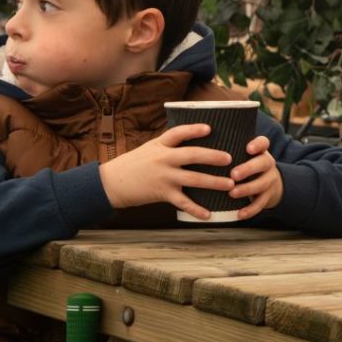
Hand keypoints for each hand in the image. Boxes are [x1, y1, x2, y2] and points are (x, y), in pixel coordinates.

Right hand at [99, 124, 234, 220]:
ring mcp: (163, 177)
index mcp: (161, 145)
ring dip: (214, 182)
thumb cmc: (135, 163)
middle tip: (230, 159)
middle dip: (213, 157)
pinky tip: (209, 214)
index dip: (194, 130)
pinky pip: (183, 202)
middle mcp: (163, 159)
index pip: (178, 133)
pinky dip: (196, 209)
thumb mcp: (151, 148)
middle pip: (192, 155)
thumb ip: (170, 145)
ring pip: (193, 179)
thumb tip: (195, 140)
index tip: (210, 128)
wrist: (111, 183)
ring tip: (230, 185)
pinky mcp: (162, 193)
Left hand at [229, 135, 283, 219]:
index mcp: (260, 151)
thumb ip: (226, 148)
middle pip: (263, 163)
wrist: (268, 182)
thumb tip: (195, 136)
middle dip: (248, 169)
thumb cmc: (245, 164)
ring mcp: (269, 180)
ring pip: (262, 184)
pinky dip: (250, 210)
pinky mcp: (268, 196)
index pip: (263, 142)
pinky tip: (239, 214)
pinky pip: (261, 203)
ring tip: (233, 193)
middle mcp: (267, 163)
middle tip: (233, 175)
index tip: (248, 148)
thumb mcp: (241, 154)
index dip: (258, 144)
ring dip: (247, 189)